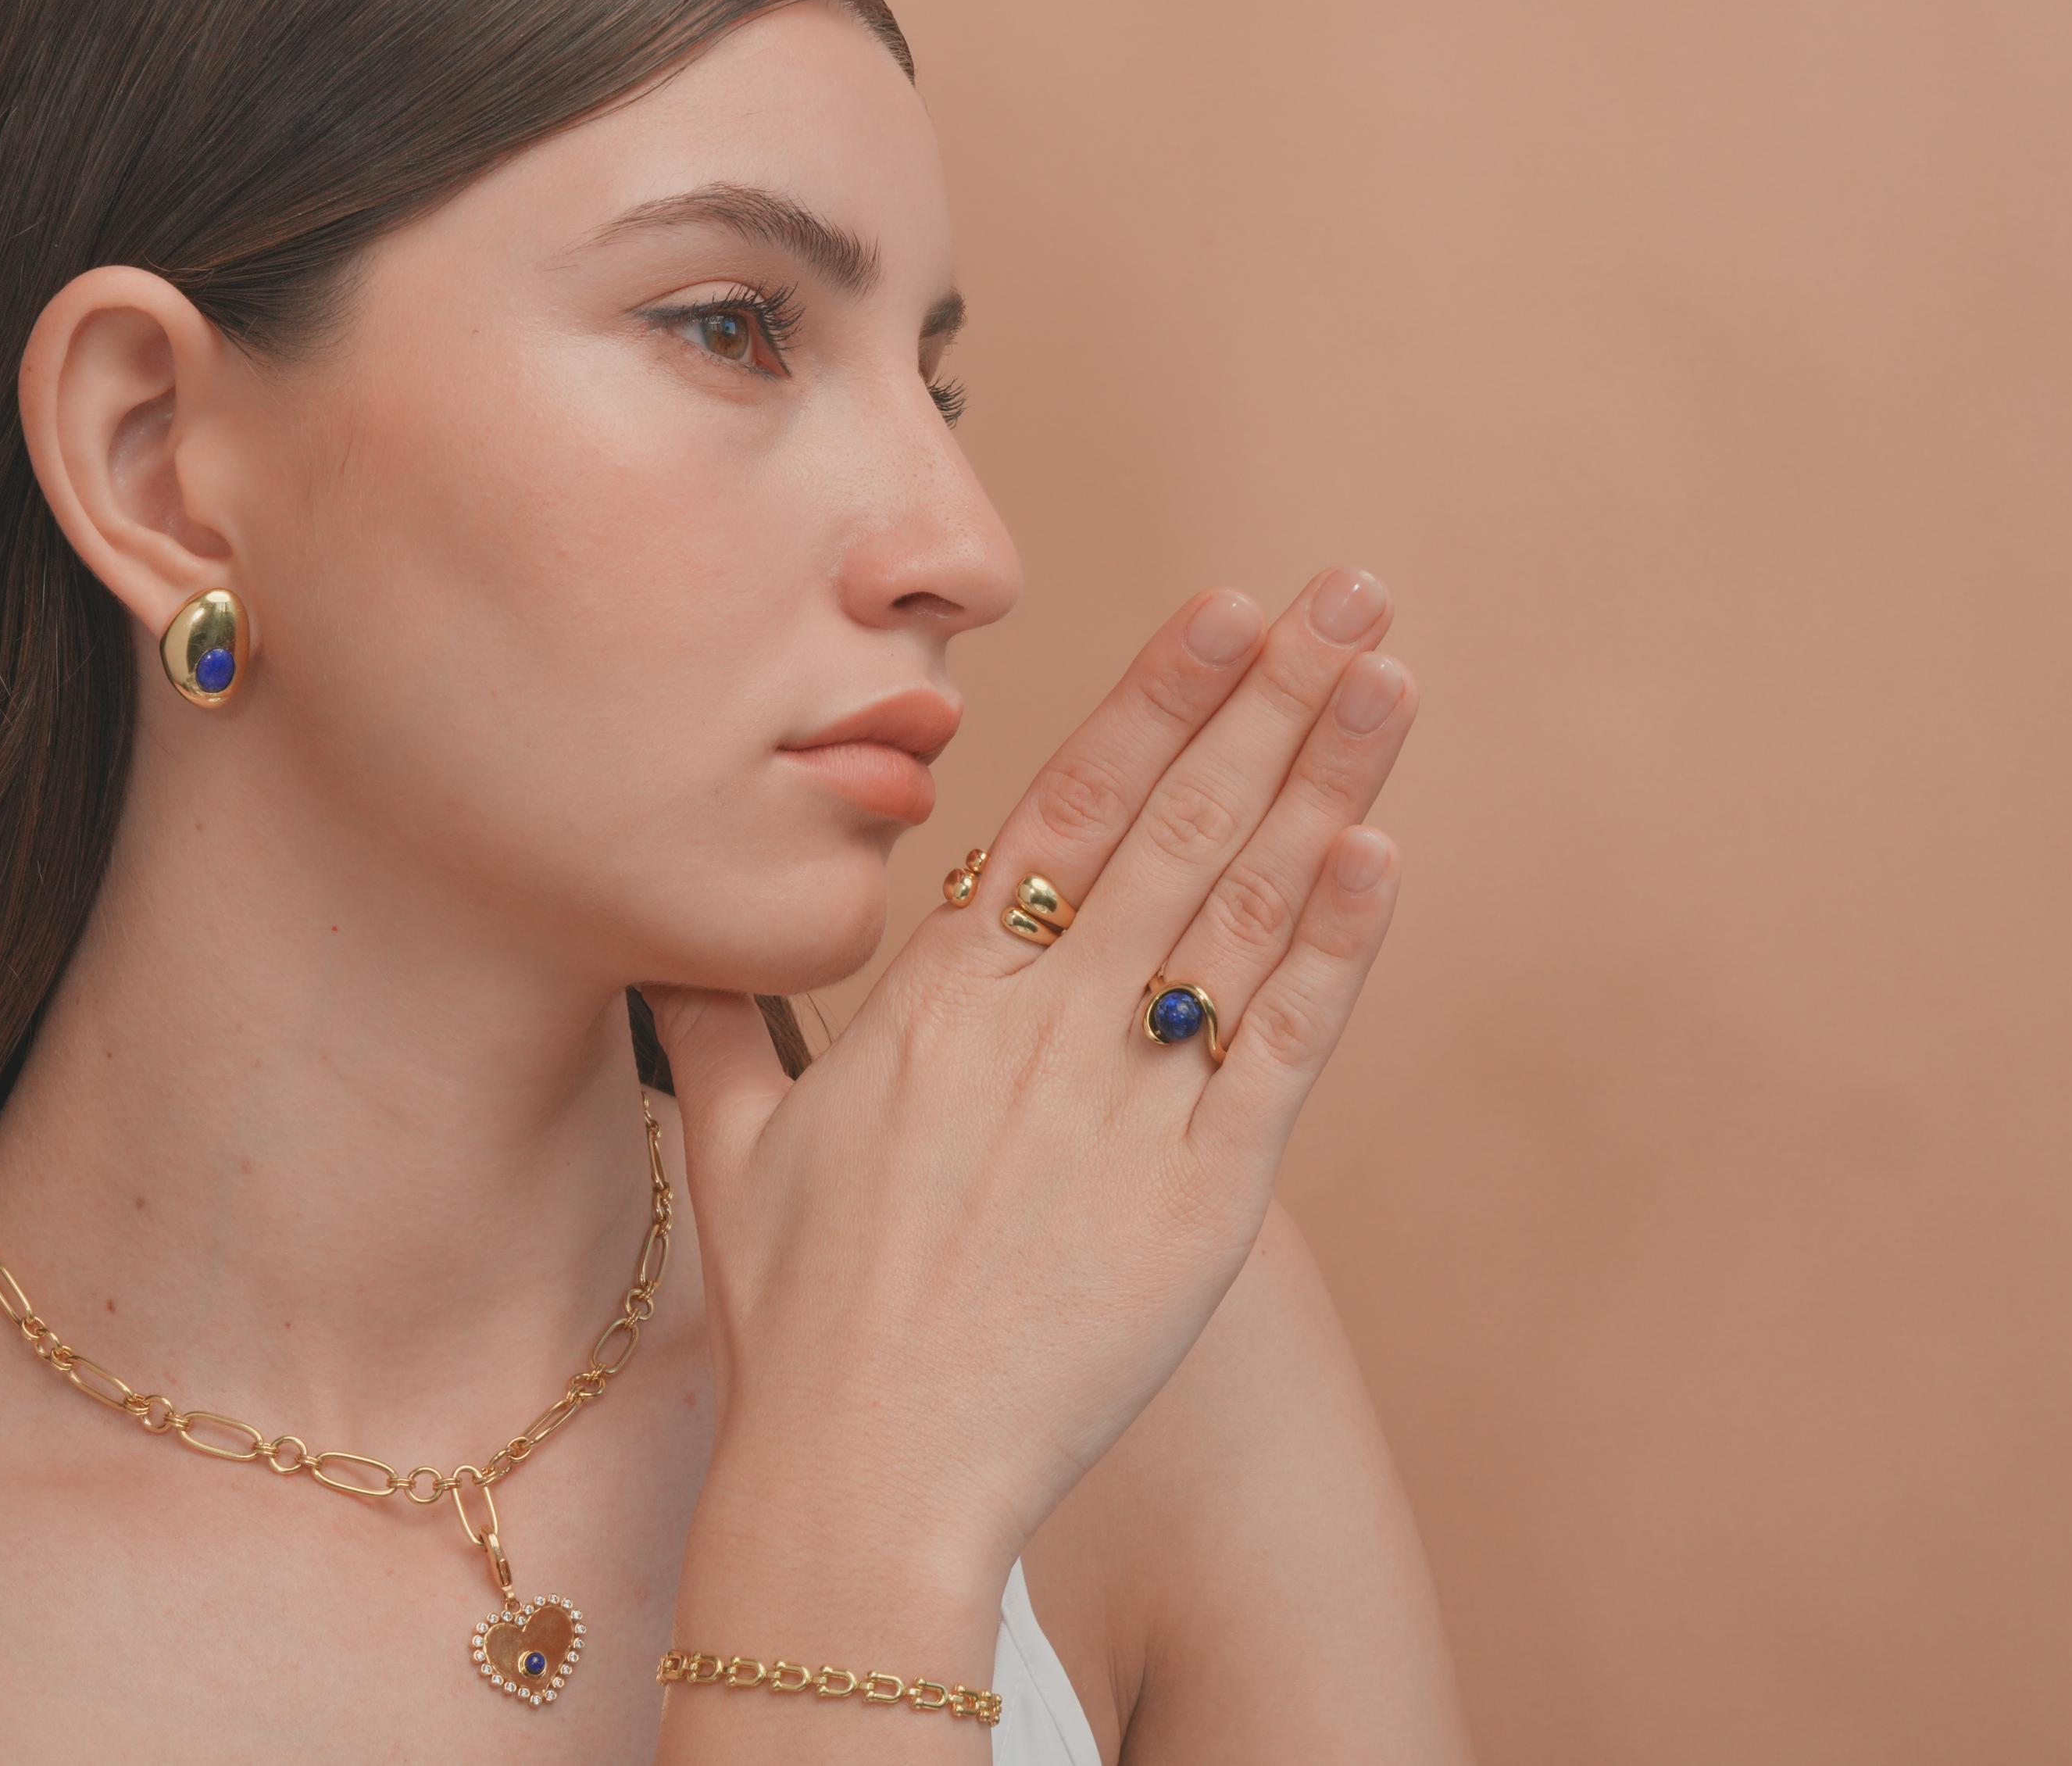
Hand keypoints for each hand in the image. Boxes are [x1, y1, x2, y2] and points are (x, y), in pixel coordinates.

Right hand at [643, 565, 1414, 1583]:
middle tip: (1350, 591)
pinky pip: (1278, 1055)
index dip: (1156, 698)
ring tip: (1388, 677)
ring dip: (1323, 783)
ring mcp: (1125, 1109)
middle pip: (1175, 825)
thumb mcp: (733, 1143)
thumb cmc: (798, 1320)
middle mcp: (1041, 1028)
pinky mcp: (1200, 1205)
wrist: (860, 1480)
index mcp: (942, 999)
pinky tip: (1381, 852)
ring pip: (1239, 911)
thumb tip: (683, 931)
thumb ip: (730, 1015)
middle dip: (1270, 697)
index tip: (1229, 611)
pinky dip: (1336, 953)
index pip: (1068, 805)